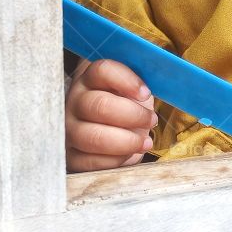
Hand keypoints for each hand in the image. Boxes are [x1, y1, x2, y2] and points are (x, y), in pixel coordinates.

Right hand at [65, 57, 156, 171]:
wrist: (110, 132)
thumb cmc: (125, 107)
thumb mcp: (133, 91)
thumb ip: (140, 84)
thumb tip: (163, 83)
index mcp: (90, 79)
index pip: (102, 70)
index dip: (127, 81)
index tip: (146, 93)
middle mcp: (74, 101)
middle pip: (101, 106)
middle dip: (134, 116)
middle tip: (151, 120)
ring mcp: (68, 129)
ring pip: (95, 136)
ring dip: (128, 141)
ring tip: (145, 141)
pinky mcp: (71, 156)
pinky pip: (93, 161)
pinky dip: (117, 159)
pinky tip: (130, 153)